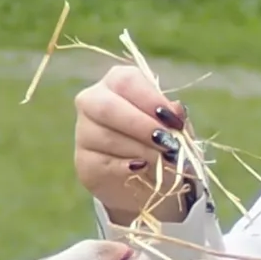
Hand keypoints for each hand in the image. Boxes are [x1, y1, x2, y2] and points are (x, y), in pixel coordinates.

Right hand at [74, 65, 192, 224]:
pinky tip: (141, 167)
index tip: (173, 121)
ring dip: (141, 150)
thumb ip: (175, 116)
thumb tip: (177, 109)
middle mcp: (93, 101)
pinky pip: (102, 163)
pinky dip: (126, 167)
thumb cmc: (160, 140)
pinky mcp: (83, 161)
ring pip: (107, 138)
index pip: (126, 82)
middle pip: (108, 107)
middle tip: (168, 143)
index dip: (151, 100)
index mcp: (117, 82)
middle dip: (141, 126)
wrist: (147, 177)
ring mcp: (84, 131)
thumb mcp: (174, 126)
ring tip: (164, 159)